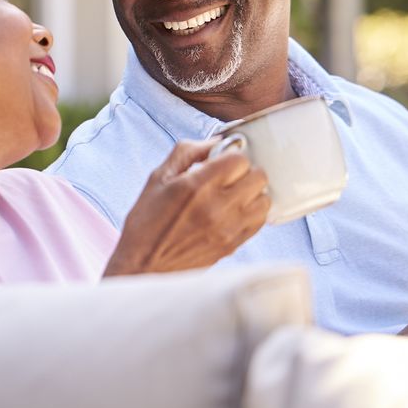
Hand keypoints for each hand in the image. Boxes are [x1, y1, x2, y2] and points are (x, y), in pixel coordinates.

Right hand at [104, 138, 270, 276]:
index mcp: (196, 186)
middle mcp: (216, 207)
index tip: (221, 162)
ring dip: (252, 193)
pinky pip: (260, 221)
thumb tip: (217, 141)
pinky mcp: (233, 245)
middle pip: (258, 177)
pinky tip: (236, 211)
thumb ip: (187, 152)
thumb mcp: (158, 178)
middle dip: (245, 171)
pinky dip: (253, 212)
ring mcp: (228, 229)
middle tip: (230, 177)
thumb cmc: (147, 222)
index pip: (239, 159)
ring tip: (235, 195)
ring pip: (264, 199)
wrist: (143, 266)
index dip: (231, 156)